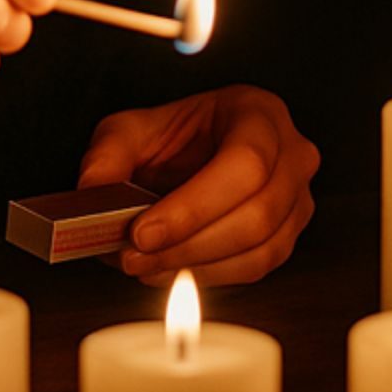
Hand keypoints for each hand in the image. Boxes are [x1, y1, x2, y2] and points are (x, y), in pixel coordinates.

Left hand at [76, 85, 319, 286]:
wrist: (199, 150)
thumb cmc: (177, 136)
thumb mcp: (134, 129)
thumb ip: (110, 153)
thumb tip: (93, 189)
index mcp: (261, 114)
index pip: (245, 163)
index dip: (194, 205)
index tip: (143, 229)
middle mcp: (293, 155)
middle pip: (257, 213)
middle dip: (188, 243)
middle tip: (135, 254)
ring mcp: (298, 199)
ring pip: (260, 248)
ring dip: (196, 266)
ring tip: (145, 265)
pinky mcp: (287, 236)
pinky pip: (257, 267)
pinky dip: (210, 276)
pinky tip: (171, 270)